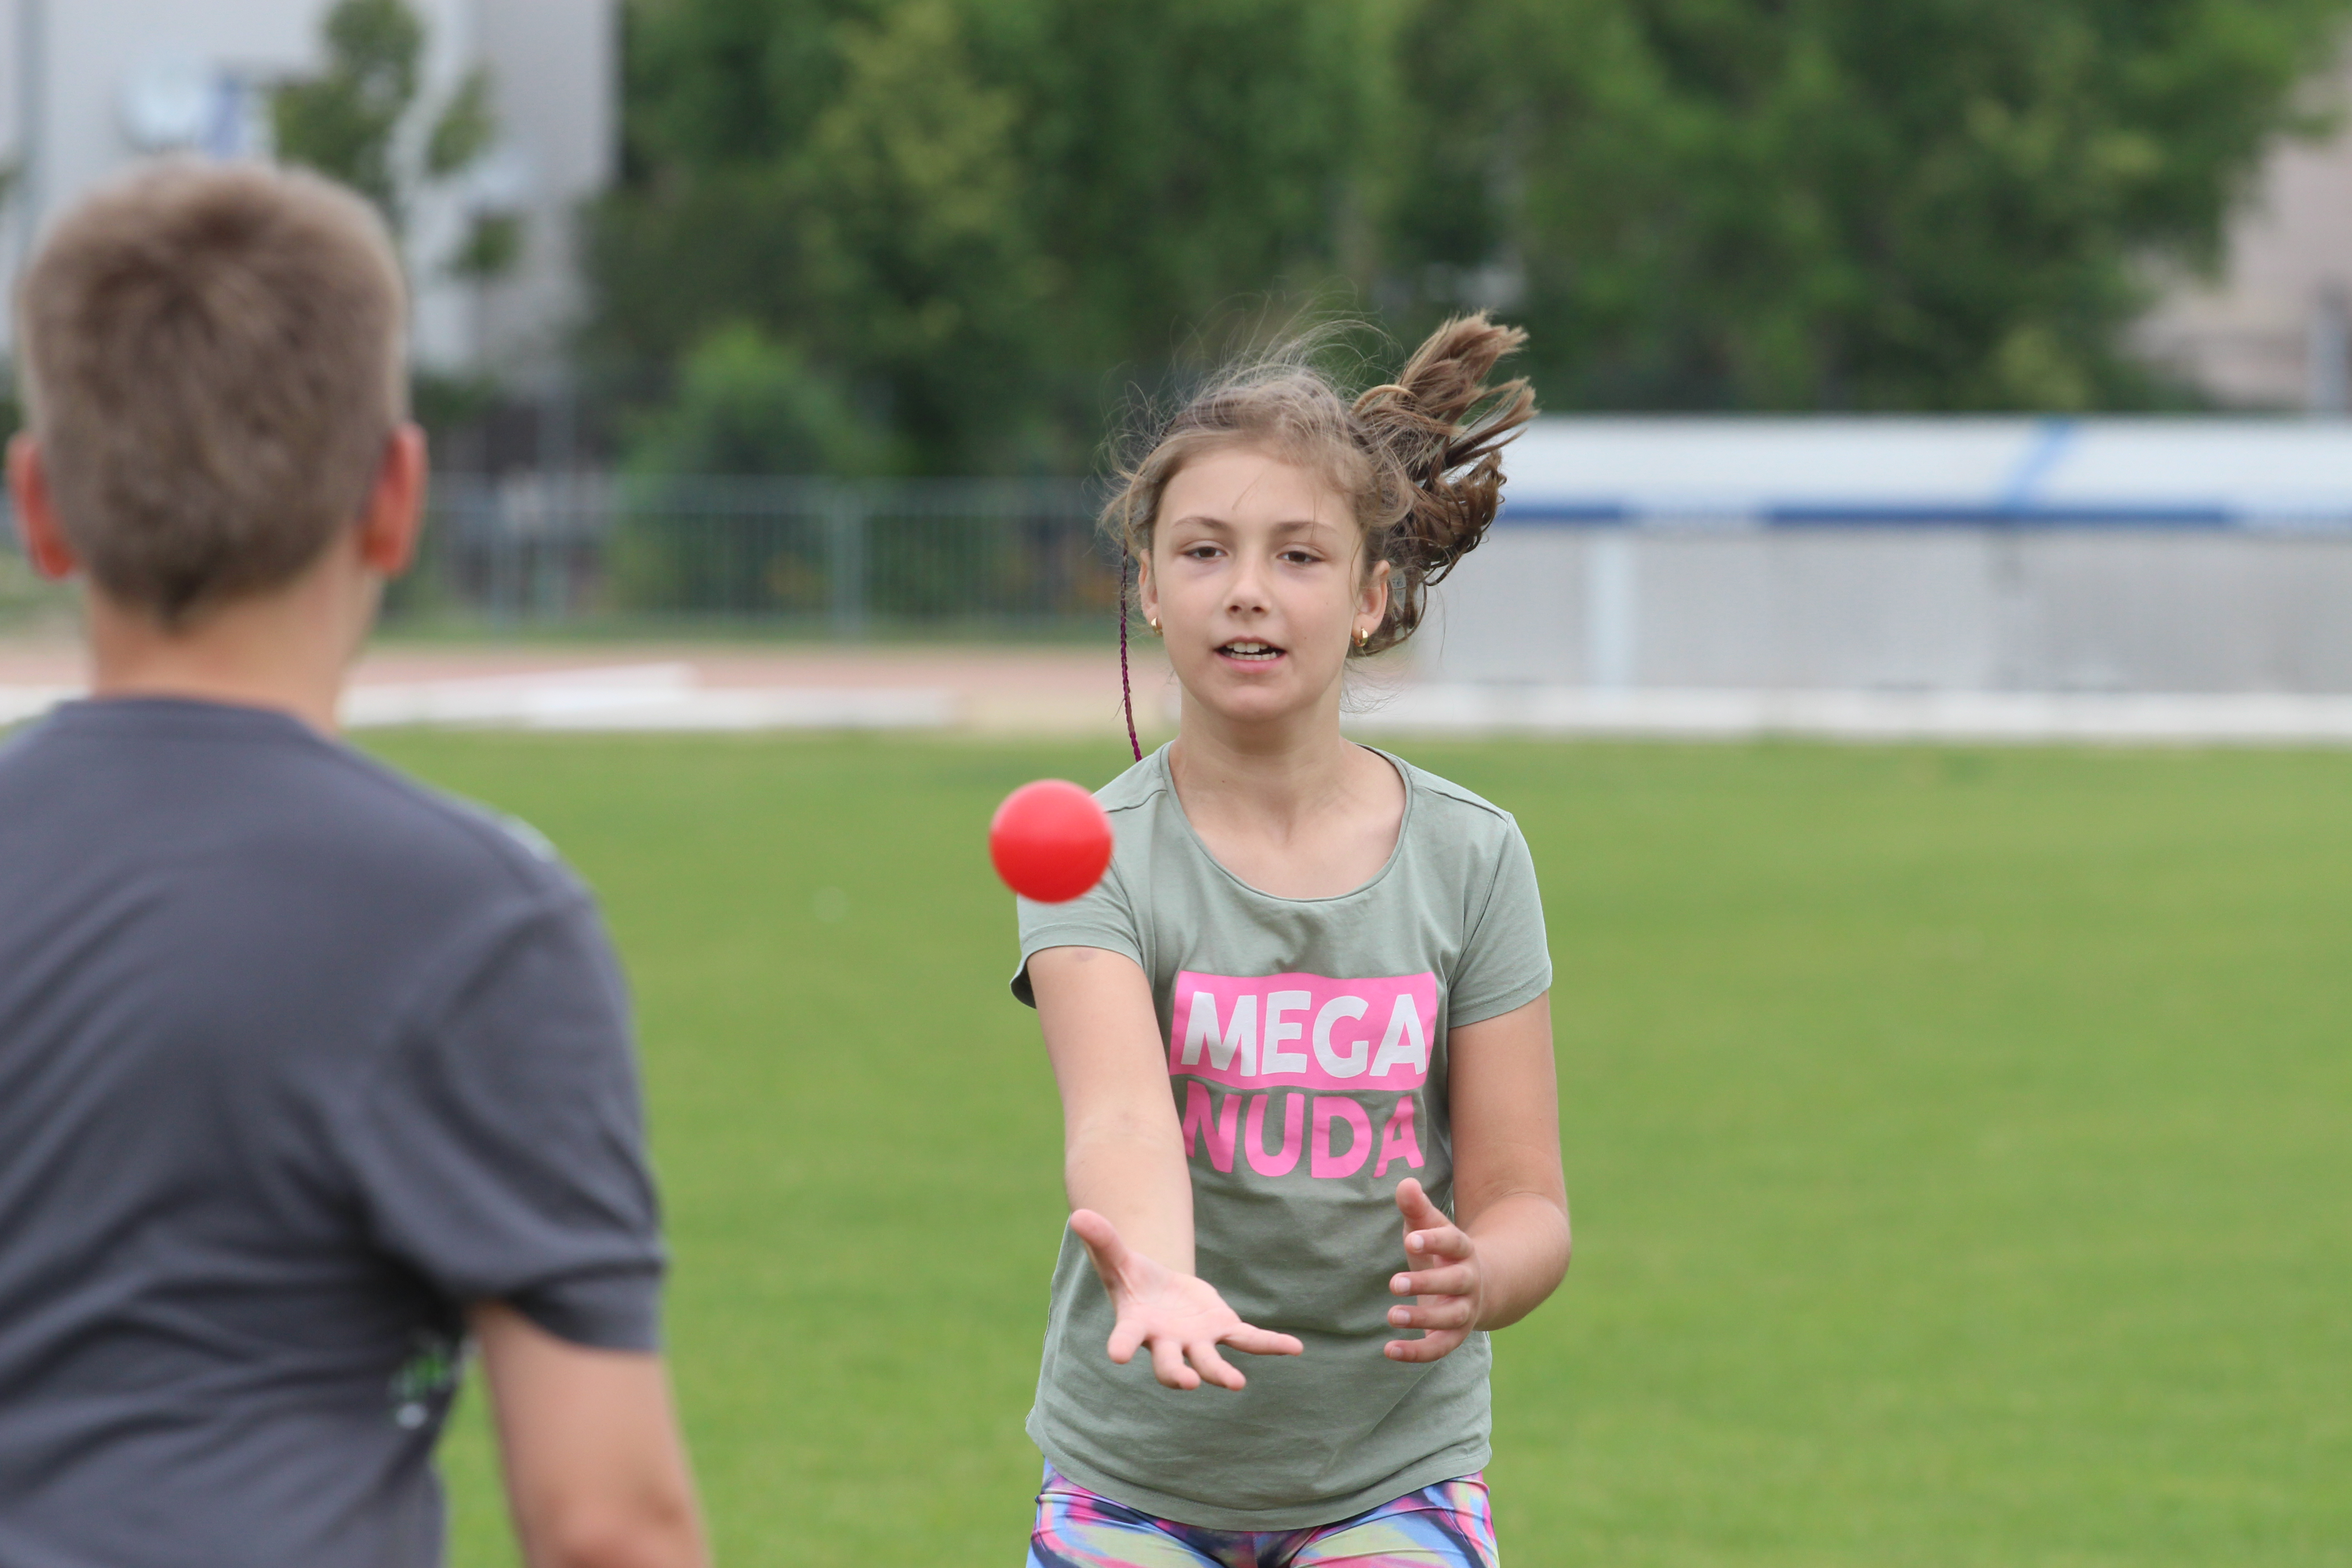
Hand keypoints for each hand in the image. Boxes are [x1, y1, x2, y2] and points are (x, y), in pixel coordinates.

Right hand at [1069, 1210, 1304, 1389]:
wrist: (1159, 1291)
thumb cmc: (1132, 1278)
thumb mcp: (1117, 1255)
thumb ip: (1102, 1240)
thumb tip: (1078, 1215)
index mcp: (1137, 1326)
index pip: (1127, 1338)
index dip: (1121, 1345)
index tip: (1116, 1356)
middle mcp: (1167, 1343)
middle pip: (1170, 1364)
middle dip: (1177, 1375)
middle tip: (1188, 1383)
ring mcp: (1197, 1341)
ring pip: (1210, 1361)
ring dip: (1222, 1373)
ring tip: (1237, 1384)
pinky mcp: (1222, 1329)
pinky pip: (1248, 1340)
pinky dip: (1270, 1344)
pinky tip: (1294, 1348)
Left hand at [1385, 1178, 1485, 1362]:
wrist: (1478, 1287)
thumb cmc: (1441, 1252)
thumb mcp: (1429, 1228)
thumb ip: (1416, 1209)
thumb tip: (1405, 1183)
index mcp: (1463, 1250)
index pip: (1454, 1242)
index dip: (1435, 1240)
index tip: (1410, 1238)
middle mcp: (1469, 1281)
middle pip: (1455, 1282)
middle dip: (1426, 1282)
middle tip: (1394, 1283)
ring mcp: (1464, 1310)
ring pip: (1450, 1318)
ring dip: (1423, 1319)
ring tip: (1392, 1316)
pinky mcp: (1454, 1336)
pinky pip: (1440, 1348)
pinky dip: (1417, 1352)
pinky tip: (1389, 1350)